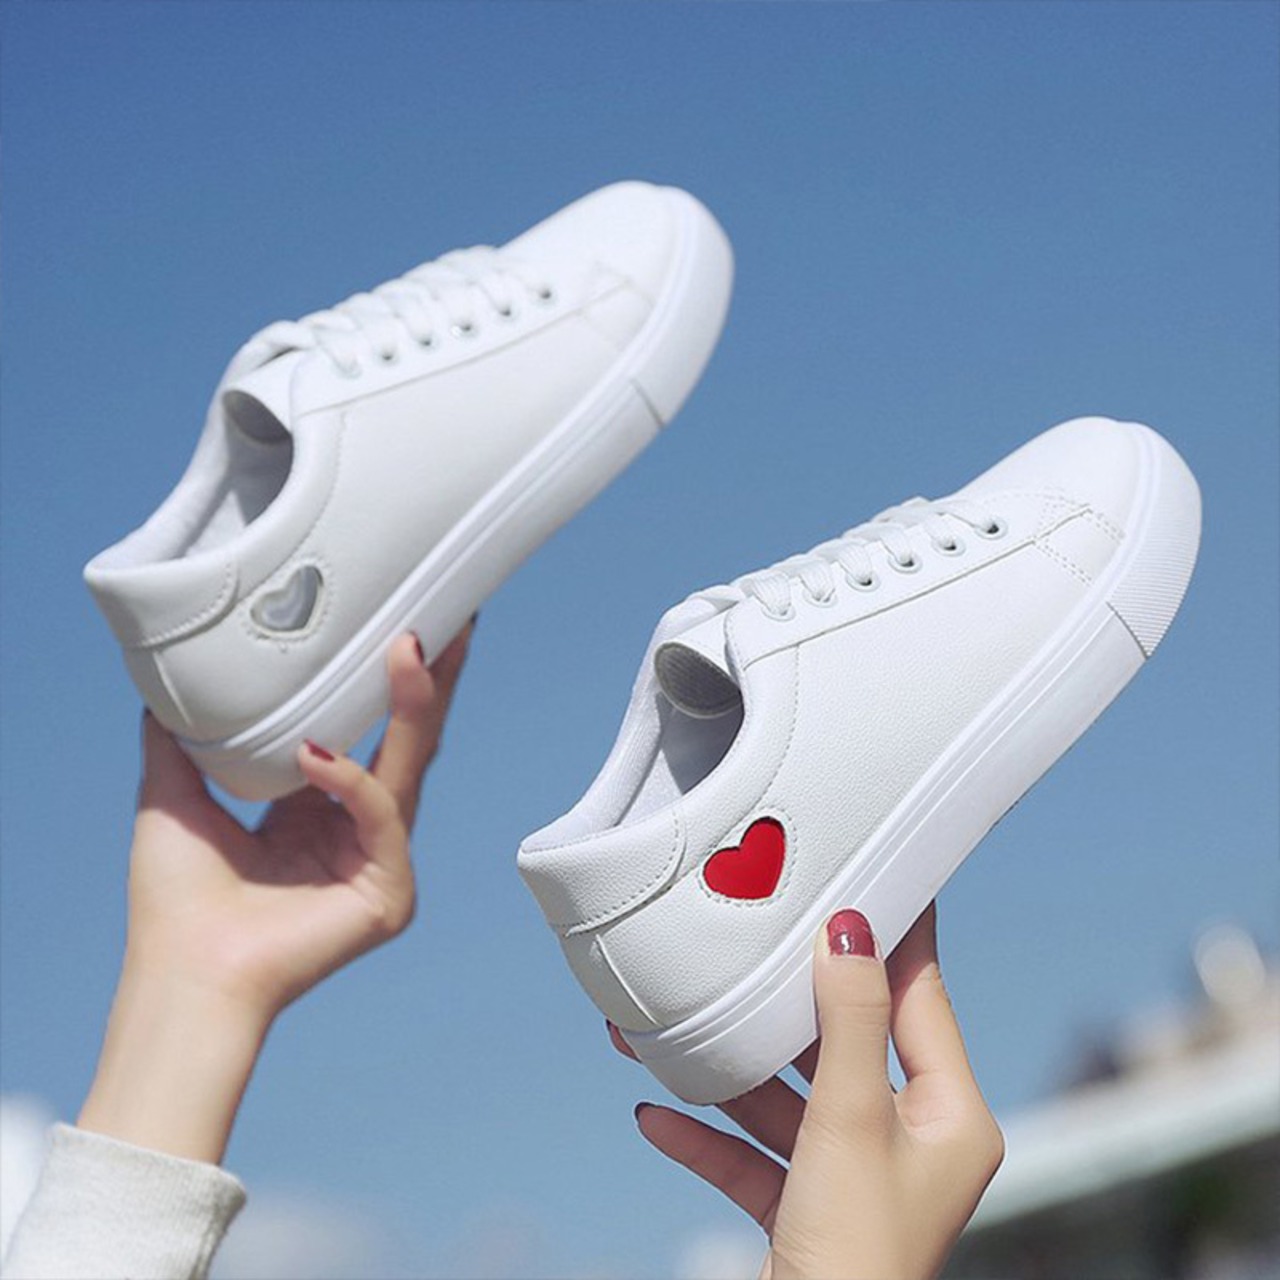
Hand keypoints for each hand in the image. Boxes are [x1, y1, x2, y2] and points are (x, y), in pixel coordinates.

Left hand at [78, 628, 470, 1162]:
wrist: (183, 971)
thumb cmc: (176, 901)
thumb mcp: (174, 795)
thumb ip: (179, 740)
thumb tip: (168, 685)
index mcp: (320, 811)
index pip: (369, 733)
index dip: (389, 683)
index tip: (405, 626)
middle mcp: (358, 832)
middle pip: (408, 741)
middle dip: (431, 680)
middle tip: (449, 617)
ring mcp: (381, 862)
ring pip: (409, 767)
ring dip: (414, 704)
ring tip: (407, 649)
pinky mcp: (390, 891)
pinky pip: (380, 818)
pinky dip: (350, 783)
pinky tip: (312, 758)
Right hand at [612, 904, 1002, 1279]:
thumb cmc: (854, 1258)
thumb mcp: (849, 1122)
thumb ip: (849, 1021)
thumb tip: (852, 929)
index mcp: (949, 1117)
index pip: (920, 997)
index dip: (894, 933)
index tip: (874, 870)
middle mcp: (910, 1141)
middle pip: (845, 1041)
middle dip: (783, 1003)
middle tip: (757, 934)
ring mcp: (858, 1177)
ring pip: (790, 1099)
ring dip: (730, 1072)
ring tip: (668, 1033)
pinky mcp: (809, 1210)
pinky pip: (757, 1157)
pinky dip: (712, 1137)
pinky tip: (656, 1114)